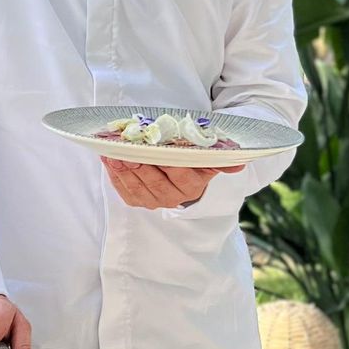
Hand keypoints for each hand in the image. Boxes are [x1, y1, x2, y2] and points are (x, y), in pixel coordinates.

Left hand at [100, 157, 241, 208]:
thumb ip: (219, 156)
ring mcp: (155, 201)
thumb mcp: (206, 154)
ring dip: (122, 170)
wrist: (181, 169)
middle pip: (155, 182)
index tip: (154, 148)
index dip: (166, 162)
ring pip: (137, 187)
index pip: (180, 173)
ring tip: (111, 152)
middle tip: (126, 150)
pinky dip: (115, 175)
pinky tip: (108, 160)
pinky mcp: (139, 201)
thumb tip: (240, 162)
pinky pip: (124, 191)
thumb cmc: (192, 155)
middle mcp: (175, 197)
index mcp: (194, 184)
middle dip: (139, 165)